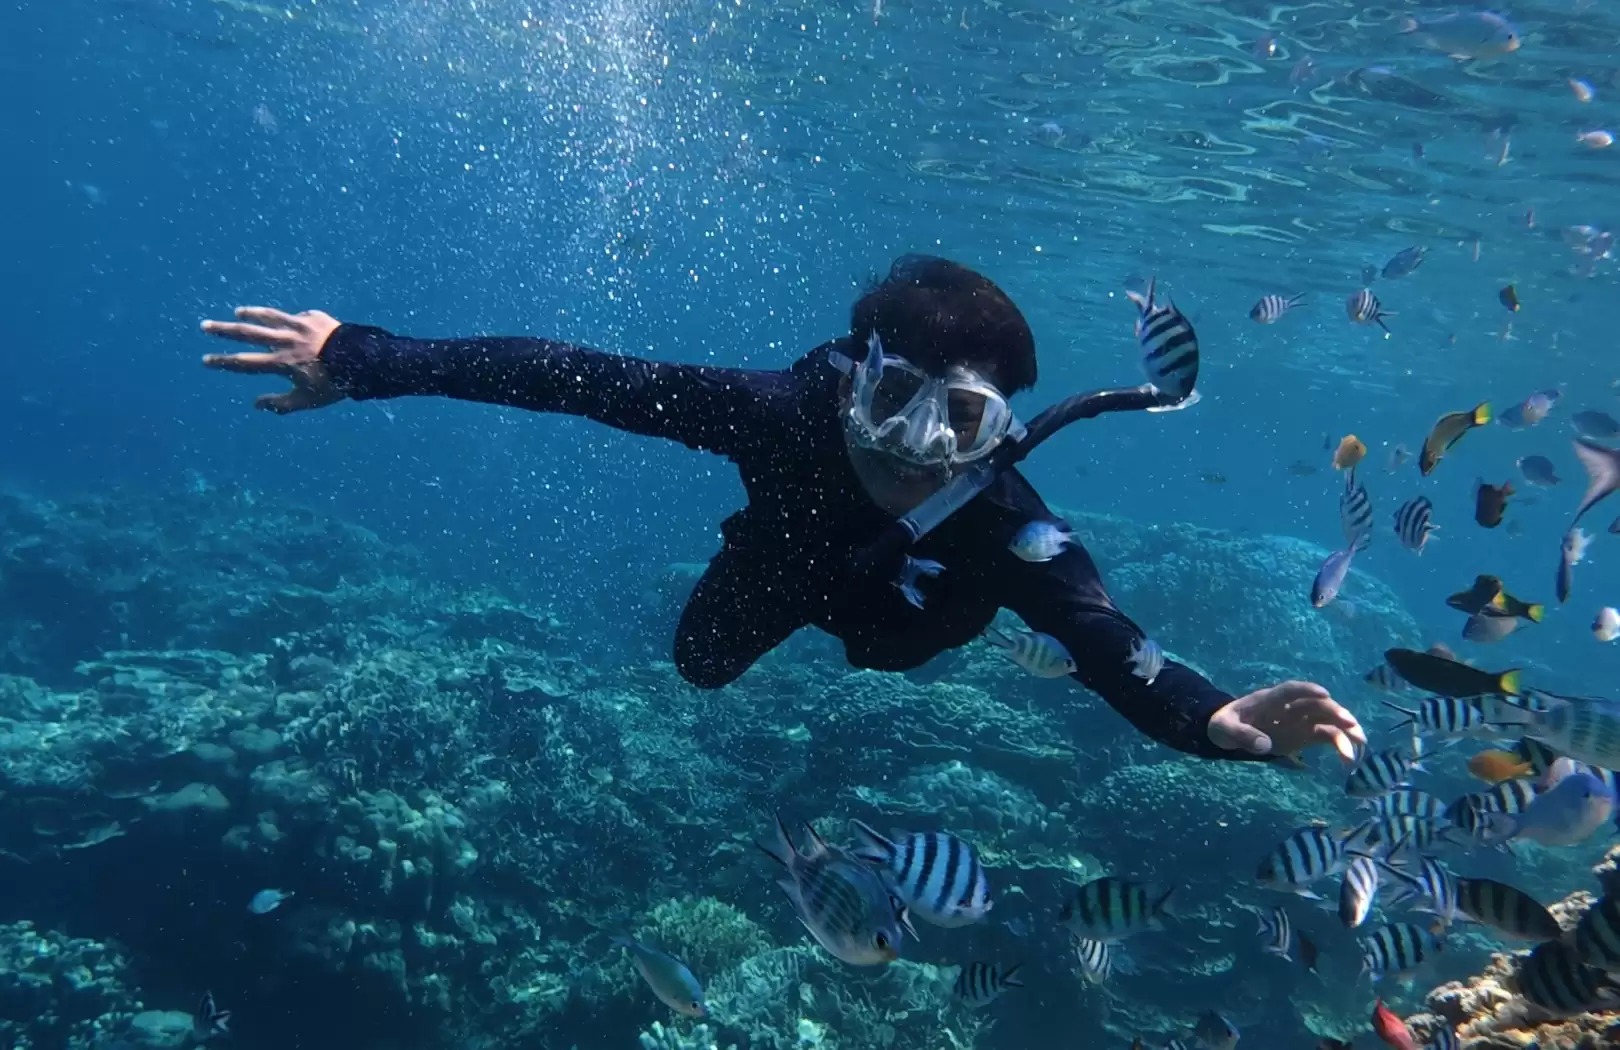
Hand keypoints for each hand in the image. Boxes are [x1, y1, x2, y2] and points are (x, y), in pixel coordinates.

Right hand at [201, 307, 343, 413]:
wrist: (361, 361)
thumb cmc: (334, 384)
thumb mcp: (307, 400)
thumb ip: (280, 403)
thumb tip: (256, 404)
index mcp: (281, 363)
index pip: (244, 362)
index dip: (223, 361)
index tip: (205, 360)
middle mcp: (285, 342)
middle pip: (248, 334)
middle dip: (223, 330)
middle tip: (205, 326)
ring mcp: (299, 327)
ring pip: (269, 317)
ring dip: (251, 314)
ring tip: (238, 312)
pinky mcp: (314, 318)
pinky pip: (298, 317)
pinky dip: (290, 319)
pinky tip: (288, 319)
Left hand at [1207, 680, 1365, 763]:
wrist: (1228, 733)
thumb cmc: (1225, 725)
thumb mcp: (1226, 729)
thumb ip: (1244, 735)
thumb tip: (1266, 745)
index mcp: (1269, 699)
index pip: (1290, 690)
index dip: (1307, 690)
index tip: (1324, 693)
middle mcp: (1290, 707)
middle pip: (1316, 704)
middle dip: (1335, 712)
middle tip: (1351, 724)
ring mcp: (1300, 720)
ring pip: (1327, 719)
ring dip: (1345, 728)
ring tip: (1361, 743)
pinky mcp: (1305, 735)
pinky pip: (1326, 736)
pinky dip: (1339, 744)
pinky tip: (1349, 758)